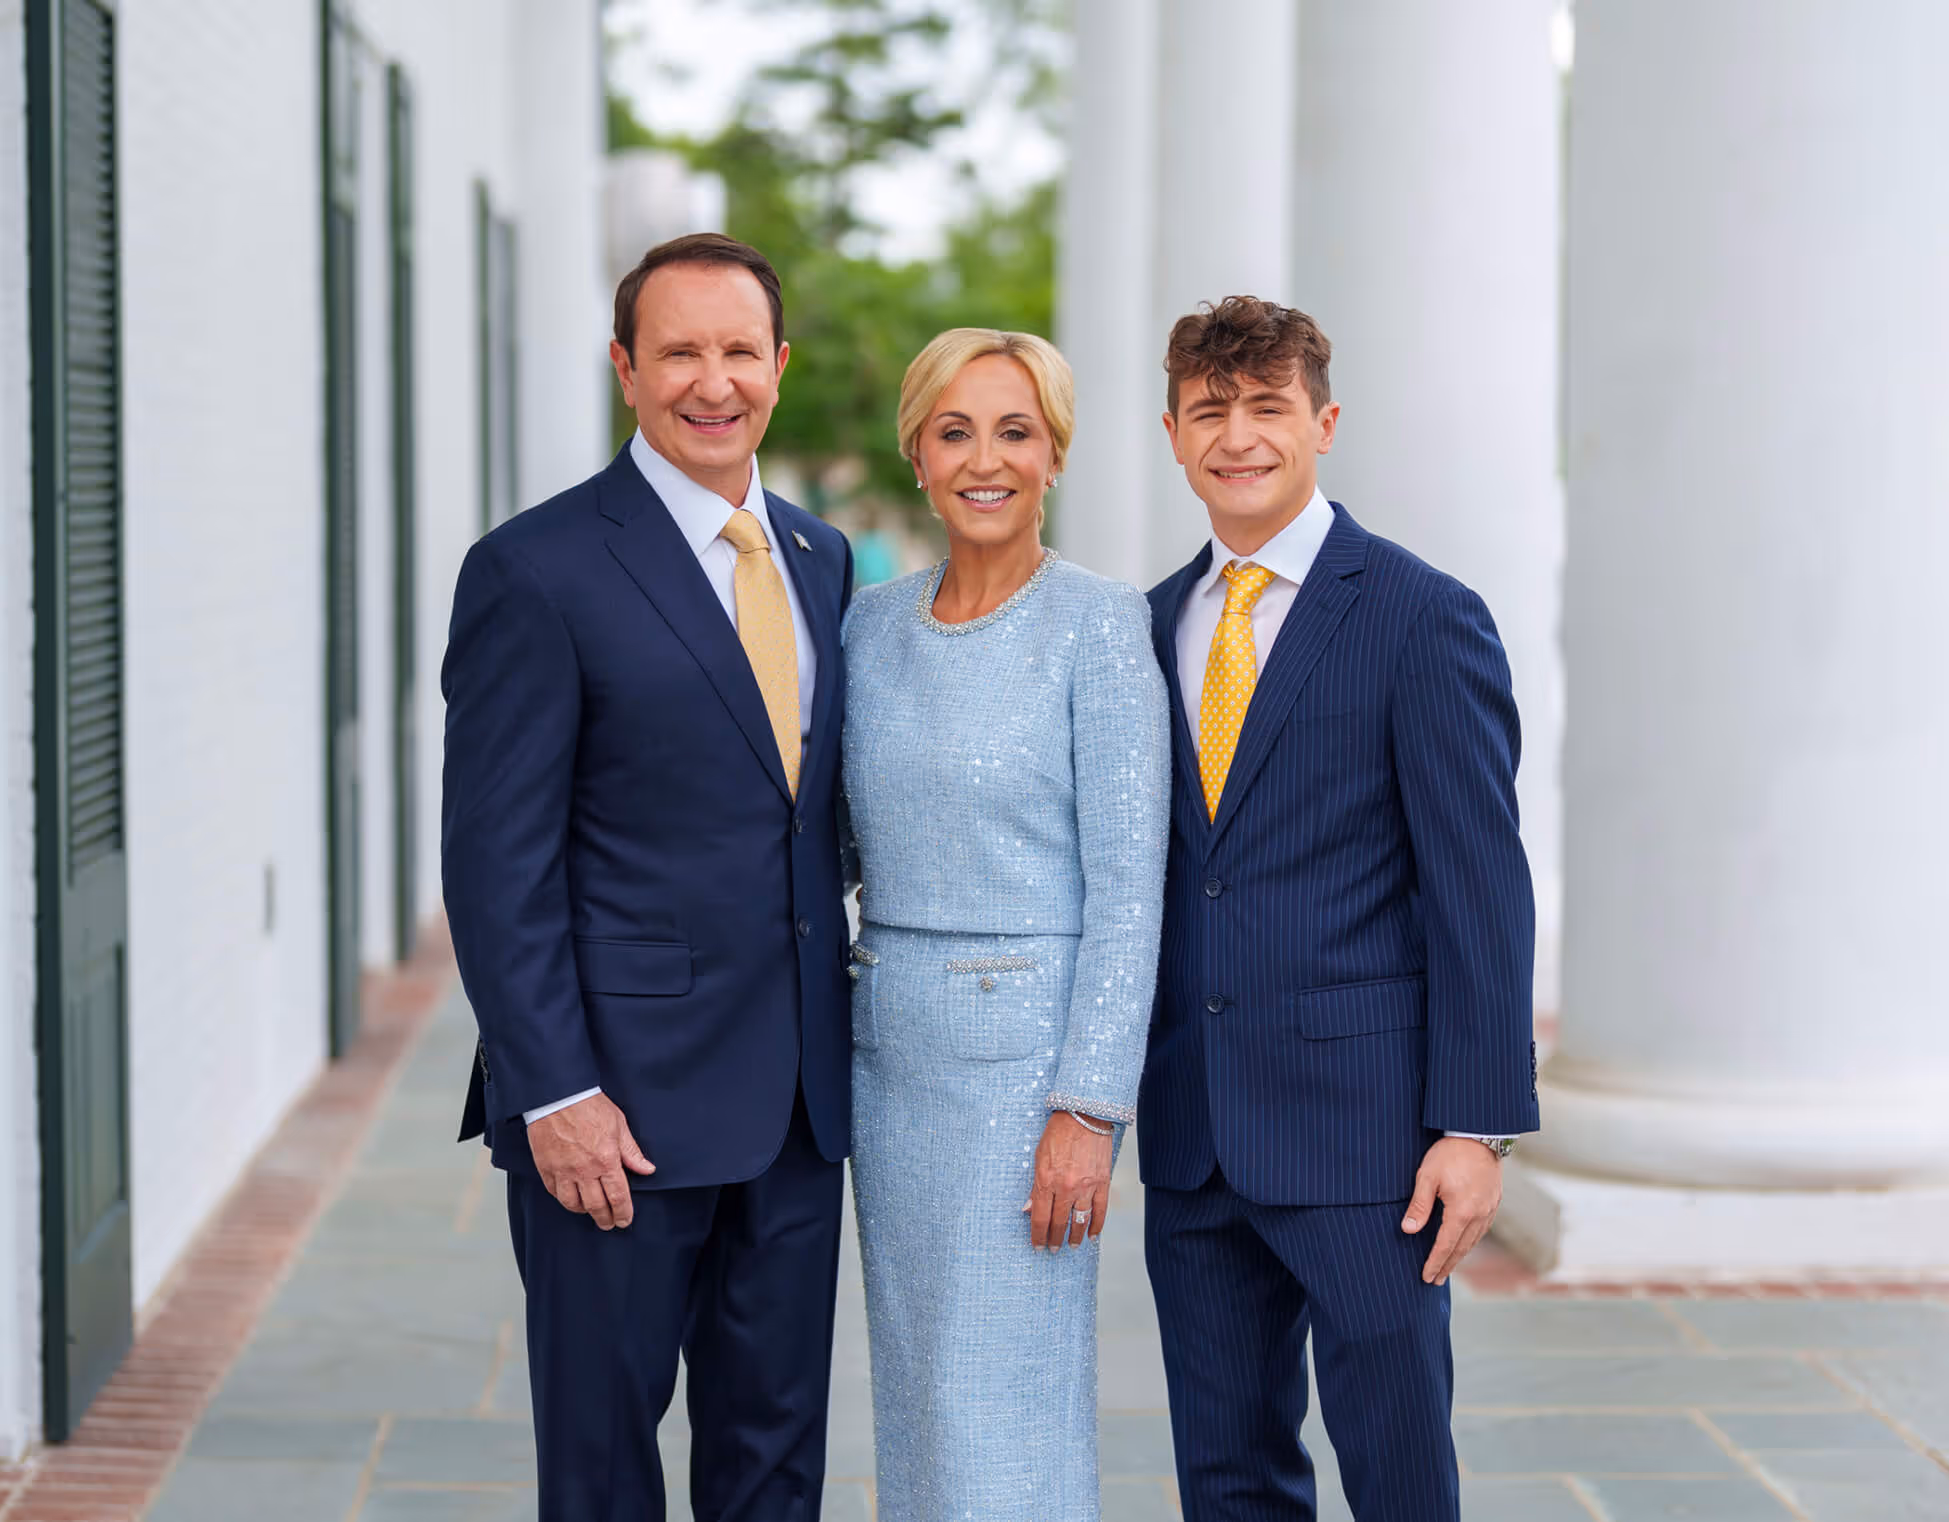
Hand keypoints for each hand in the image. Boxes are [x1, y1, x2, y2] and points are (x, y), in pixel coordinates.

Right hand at [526, 1092, 654, 1229]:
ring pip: (573, 1204)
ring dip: (584, 1212)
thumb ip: (631, 1152)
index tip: (625, 1220)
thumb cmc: (589, 1105)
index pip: (618, 1196)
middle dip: (605, 1219)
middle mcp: (584, 1170)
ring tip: (591, 1212)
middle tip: (609, 1223)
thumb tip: (647, 1169)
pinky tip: (571, 1198)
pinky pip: (555, 1192)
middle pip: (596, 1206)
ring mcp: (562, 1171)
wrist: (557, 1095)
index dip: (623, 1213)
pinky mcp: (546, 1167)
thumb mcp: (619, 1125)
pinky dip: (564, 1199)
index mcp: (606, 1160)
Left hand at [1023, 1111, 1111, 1251]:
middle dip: (1054, 1239)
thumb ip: (1035, 1186)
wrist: (1084, 1115)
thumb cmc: (1058, 1132)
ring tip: (1072, 1246)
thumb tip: (1029, 1209)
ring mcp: (1086, 1186)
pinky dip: (1097, 1225)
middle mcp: (1066, 1187)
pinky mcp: (1102, 1182)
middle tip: (1052, 1249)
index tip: (1037, 1245)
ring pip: (1080, 1221)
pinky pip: (1100, 1210)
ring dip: (1075, 1237)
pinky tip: (1093, 1235)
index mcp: (1046, 1181)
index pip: (1040, 1218)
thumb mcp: (1038, 1157)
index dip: (1038, 1235)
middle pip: (1059, 1223)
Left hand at [1402, 1137, 1502, 1284]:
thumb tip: (1408, 1230)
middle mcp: (1479, 1215)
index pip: (1445, 1246)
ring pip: (1473, 1240)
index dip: (1435, 1263)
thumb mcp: (1427, 1176)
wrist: (1480, 1133)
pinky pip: (1482, 1229)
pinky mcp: (1494, 1201)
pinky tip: (1464, 1244)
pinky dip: (1471, 1241)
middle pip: (1461, 1249)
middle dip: (1447, 1266)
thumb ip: (1419, 1206)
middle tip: (1435, 1281)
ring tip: (1447, 1267)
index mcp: (1462, 1212)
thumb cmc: (1450, 1153)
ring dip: (1459, 1256)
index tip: (1426, 1276)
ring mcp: (1489, 1209)